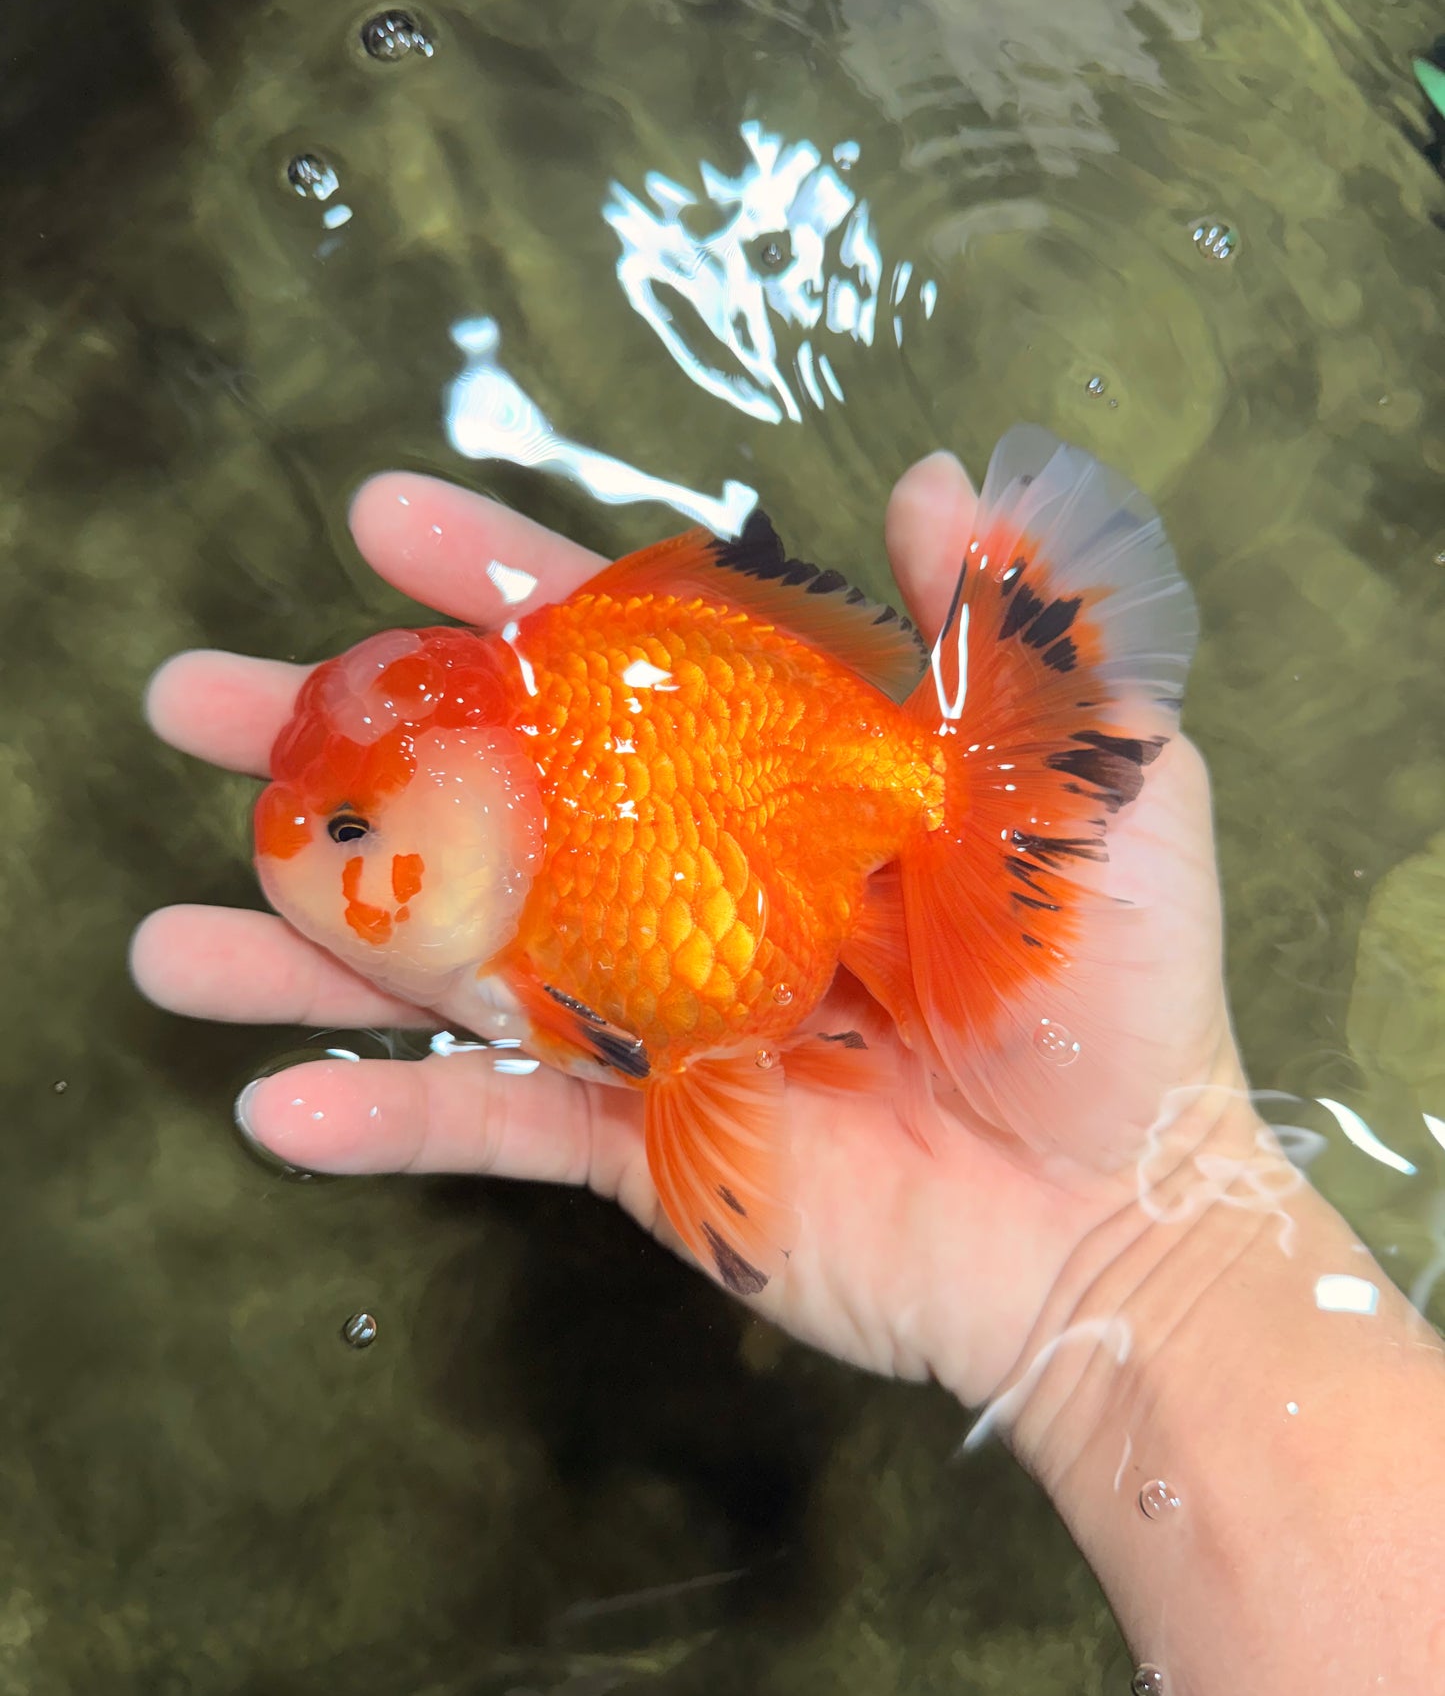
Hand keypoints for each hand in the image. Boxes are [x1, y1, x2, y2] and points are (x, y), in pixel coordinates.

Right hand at [131, 457, 1242, 1405]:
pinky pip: (494, 1132)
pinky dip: (386, 1124)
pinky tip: (268, 1109)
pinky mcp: (644, 1147)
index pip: (615, 660)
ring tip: (161, 936)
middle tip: (188, 698)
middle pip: (483, 799)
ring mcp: (652, 1019)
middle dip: (333, 750)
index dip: (498, 587)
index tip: (378, 524)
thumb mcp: (1095, 783)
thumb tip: (940, 474)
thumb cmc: (1123, 996)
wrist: (1120, 1221)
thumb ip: (1007, 634)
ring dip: (299, 950)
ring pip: (447, 967)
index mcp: (777, 784)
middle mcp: (689, 886)